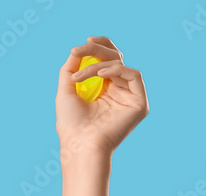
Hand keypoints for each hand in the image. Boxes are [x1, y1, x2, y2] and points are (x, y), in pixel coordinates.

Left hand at [56, 36, 149, 155]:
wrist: (79, 144)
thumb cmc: (71, 123)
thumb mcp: (67, 90)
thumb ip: (71, 67)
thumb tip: (78, 50)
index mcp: (104, 89)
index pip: (107, 60)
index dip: (100, 47)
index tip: (86, 41)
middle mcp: (118, 91)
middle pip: (116, 57)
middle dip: (98, 49)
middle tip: (83, 47)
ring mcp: (129, 97)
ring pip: (121, 64)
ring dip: (98, 64)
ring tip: (79, 77)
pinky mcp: (139, 103)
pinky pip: (134, 75)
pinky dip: (117, 70)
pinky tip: (100, 74)